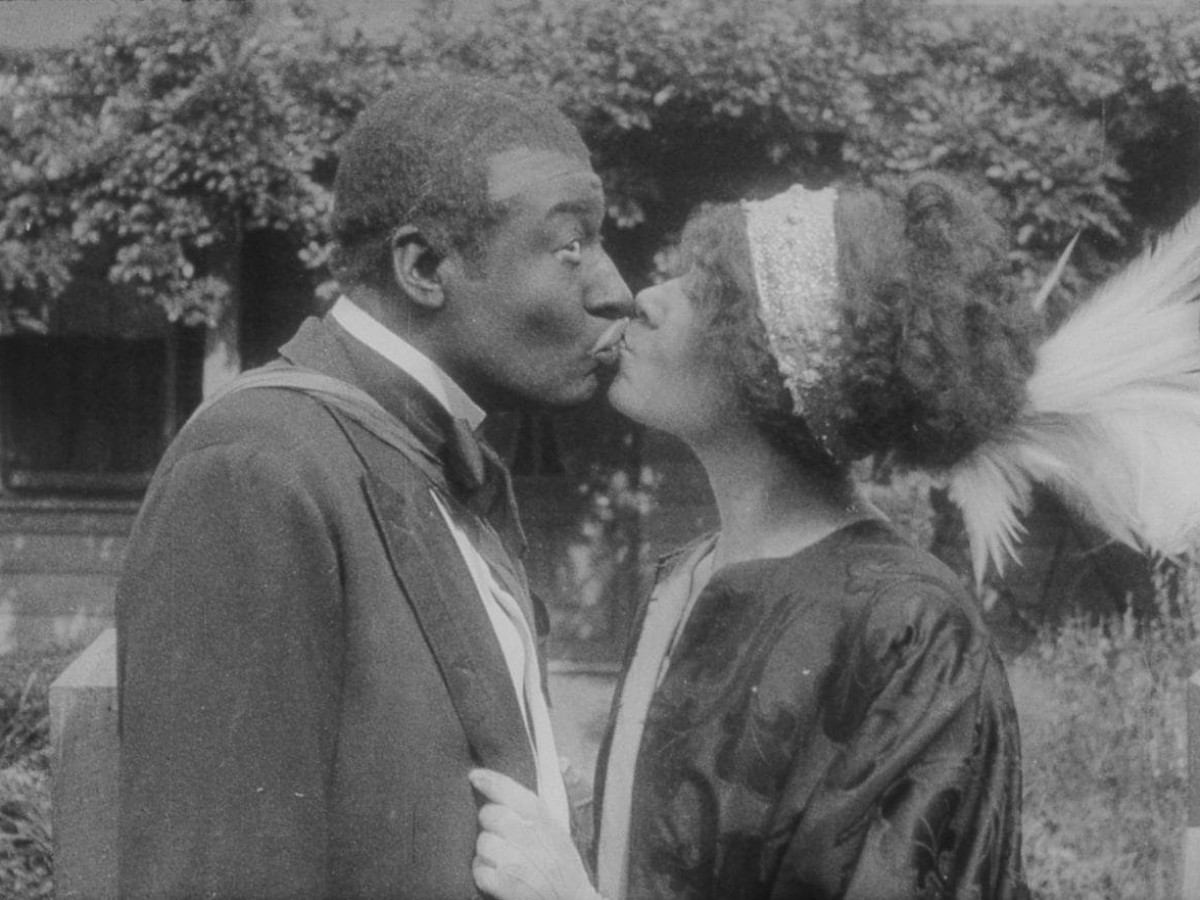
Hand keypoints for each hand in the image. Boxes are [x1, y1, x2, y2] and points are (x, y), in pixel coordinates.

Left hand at [470, 768, 602, 899]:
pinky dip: (483, 873)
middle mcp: (531, 838)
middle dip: (490, 823)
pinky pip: (478, 869)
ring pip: (482, 842)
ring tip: (502, 857)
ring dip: (486, 851)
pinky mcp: (506, 886)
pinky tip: (497, 875)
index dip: (490, 781)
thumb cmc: (564, 867)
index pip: (512, 791)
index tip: (474, 775)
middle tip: (502, 834)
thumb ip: (548, 802)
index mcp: (546, 821)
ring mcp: (517, 863)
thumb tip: (562, 760)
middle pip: (489, 815)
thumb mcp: (561, 832)